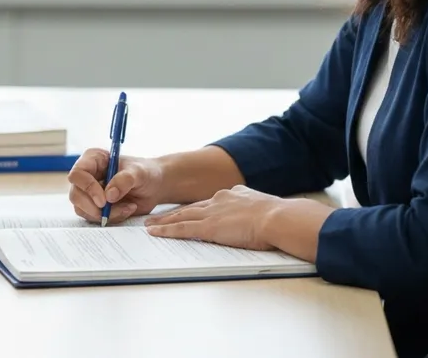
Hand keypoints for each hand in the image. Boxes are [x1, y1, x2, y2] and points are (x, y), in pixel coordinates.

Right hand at [67, 148, 164, 223]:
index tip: (104, 200)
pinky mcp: (95, 207)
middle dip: (92, 207)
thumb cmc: (145, 173)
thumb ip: (124, 180)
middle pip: (75, 195)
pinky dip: (112, 218)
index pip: (78, 173)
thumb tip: (109, 195)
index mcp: (94, 160)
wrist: (154, 186)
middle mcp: (88, 176)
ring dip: (105, 214)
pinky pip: (94, 218)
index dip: (87, 188)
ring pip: (83, 210)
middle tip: (110, 210)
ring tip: (128, 207)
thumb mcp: (139, 173)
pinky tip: (127, 209)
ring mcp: (89, 193)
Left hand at [144, 185, 281, 249]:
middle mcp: (218, 201)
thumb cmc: (278, 217)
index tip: (184, 212)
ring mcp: (212, 213)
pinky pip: (182, 229)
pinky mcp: (209, 227)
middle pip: (190, 208)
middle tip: (156, 217)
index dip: (194, 209)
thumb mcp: (263, 207)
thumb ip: (253, 209)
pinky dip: (167, 231)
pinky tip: (155, 232)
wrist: (278, 218)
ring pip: (181, 217)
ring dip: (163, 222)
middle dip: (172, 213)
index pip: (207, 203)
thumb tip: (256, 215)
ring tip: (149, 225)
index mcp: (233, 195)